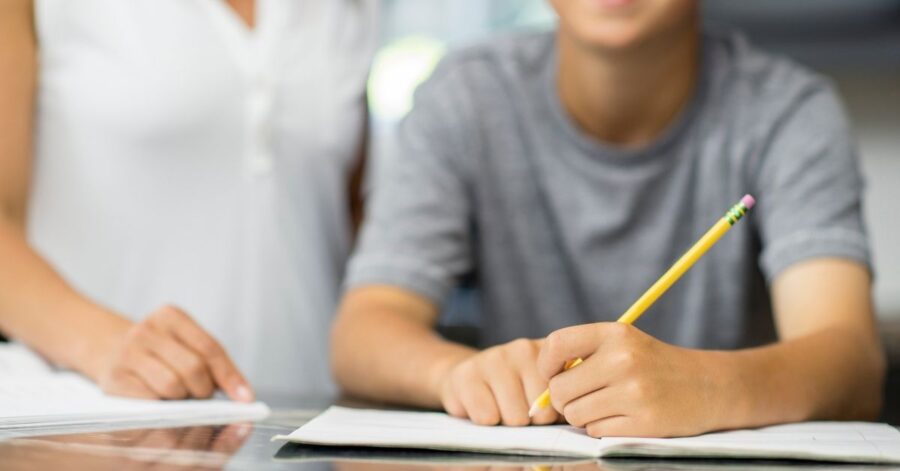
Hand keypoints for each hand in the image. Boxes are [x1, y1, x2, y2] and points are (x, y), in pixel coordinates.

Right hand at [89, 305, 253, 401]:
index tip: (246, 398)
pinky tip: (159, 399)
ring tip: (179, 395)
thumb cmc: (161, 351)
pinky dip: (161, 405)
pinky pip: (150, 400)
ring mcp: (127, 353)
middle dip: (204, 389)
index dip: (230, 376)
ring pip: (172, 386)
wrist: (109, 349)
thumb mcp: (185, 343)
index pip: (210, 348)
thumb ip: (213, 362)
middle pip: (193, 368)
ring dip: (183, 398)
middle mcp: (146, 330)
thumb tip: (243, 394)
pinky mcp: (113, 378)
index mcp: (171, 315)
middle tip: (202, 395)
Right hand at [437, 338, 558, 425]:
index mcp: (551, 353)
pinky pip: (487, 417)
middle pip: (541, 413)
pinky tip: (482, 406)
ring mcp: (495, 357)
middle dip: (531, 421)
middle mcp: (524, 349)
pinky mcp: (467, 373)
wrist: (468, 377)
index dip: (553, 415)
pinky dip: (485, 421)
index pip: (564, 400)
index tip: (543, 409)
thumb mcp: (544, 392)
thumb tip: (569, 420)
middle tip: (518, 410)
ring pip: (515, 418)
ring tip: (500, 408)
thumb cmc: (514, 392)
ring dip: (507, 423)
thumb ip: (562, 402)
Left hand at [538, 323, 731, 437]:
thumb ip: (584, 355)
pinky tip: (624, 418)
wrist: (708, 385)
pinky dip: (603, 429)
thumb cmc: (654, 365)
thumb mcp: (624, 343)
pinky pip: (596, 431)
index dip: (546, 364)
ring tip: (608, 406)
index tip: (554, 374)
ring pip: (575, 414)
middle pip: (560, 390)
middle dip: (564, 400)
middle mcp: (623, 360)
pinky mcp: (644, 422)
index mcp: (615, 333)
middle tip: (583, 397)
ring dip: (584, 416)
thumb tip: (542, 386)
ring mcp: (635, 392)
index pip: (556, 344)